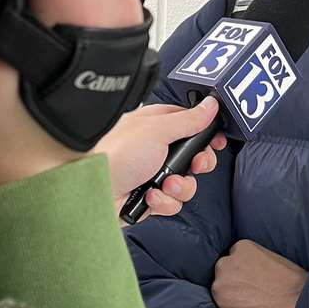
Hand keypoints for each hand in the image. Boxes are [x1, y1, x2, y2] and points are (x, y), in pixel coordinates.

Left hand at [93, 98, 225, 220]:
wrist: (92, 191)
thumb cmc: (117, 154)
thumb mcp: (158, 131)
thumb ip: (189, 120)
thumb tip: (212, 104)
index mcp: (155, 125)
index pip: (190, 124)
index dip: (206, 133)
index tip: (216, 141)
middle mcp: (155, 149)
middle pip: (193, 156)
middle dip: (197, 164)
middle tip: (195, 165)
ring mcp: (152, 175)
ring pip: (186, 183)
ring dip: (179, 186)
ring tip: (164, 185)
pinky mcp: (149, 199)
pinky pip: (172, 203)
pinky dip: (164, 202)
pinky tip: (149, 198)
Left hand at [212, 239, 307, 307]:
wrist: (296, 307)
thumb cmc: (294, 285)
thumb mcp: (276, 260)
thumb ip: (258, 262)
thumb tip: (254, 271)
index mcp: (243, 247)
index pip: (235, 257)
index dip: (242, 270)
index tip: (250, 279)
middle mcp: (228, 262)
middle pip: (224, 271)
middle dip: (233, 281)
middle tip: (248, 293)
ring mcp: (222, 282)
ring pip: (221, 289)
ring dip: (231, 297)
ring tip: (249, 306)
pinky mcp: (221, 303)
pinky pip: (221, 306)